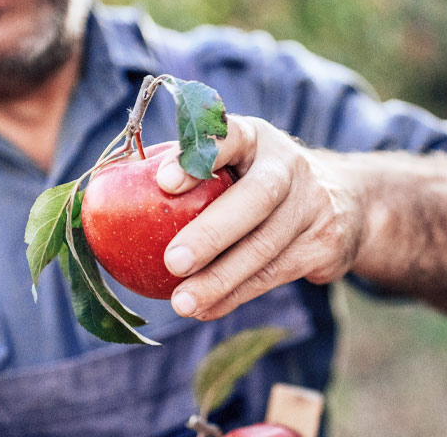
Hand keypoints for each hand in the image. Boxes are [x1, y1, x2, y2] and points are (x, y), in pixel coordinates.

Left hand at [155, 115, 363, 319]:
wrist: (346, 203)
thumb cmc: (257, 181)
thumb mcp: (235, 162)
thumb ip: (189, 172)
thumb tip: (100, 200)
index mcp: (256, 138)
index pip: (229, 136)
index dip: (198, 158)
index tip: (163, 182)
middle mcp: (290, 166)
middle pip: (256, 198)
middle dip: (213, 232)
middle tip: (172, 261)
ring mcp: (312, 205)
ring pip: (265, 247)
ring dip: (221, 279)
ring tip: (181, 303)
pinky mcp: (323, 244)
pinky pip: (274, 275)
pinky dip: (236, 295)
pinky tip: (206, 309)